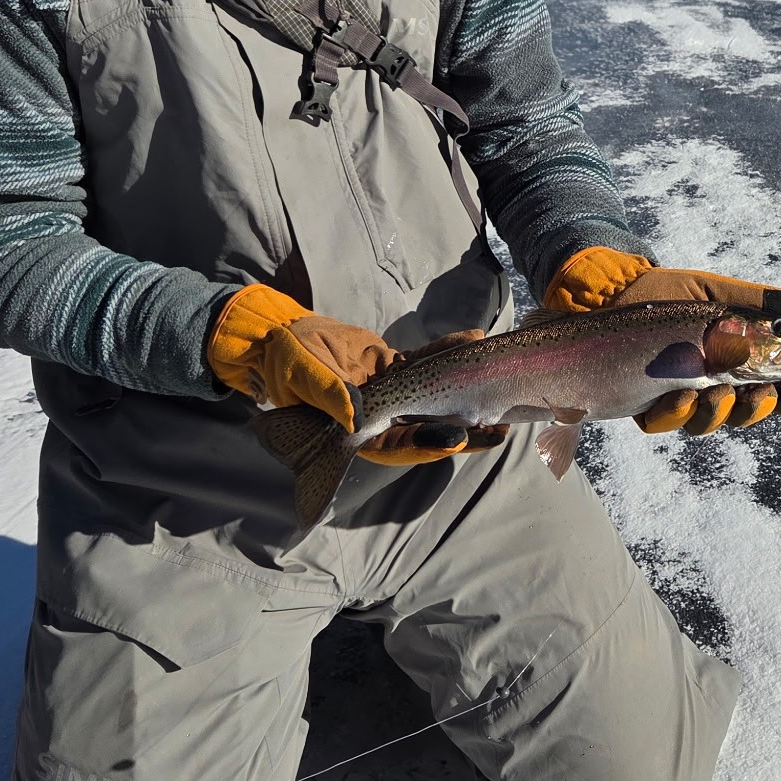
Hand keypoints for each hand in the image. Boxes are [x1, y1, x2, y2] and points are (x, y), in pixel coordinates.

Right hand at [210, 296, 508, 460]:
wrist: (278, 337)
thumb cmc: (283, 363)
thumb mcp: (302, 378)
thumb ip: (330, 395)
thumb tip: (359, 416)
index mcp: (358, 433)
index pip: (400, 443)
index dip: (429, 442)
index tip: (457, 438)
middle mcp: (381, 418)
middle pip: (428, 427)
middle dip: (464, 429)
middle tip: (499, 429)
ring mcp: (392, 392)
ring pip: (436, 397)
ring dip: (467, 393)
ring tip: (502, 391)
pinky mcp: (394, 367)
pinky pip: (426, 361)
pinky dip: (447, 352)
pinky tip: (472, 341)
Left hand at [540, 248, 780, 434]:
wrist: (610, 291)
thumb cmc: (664, 290)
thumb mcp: (711, 291)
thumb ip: (753, 302)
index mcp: (733, 355)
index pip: (771, 384)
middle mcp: (710, 380)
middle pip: (745, 412)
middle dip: (755, 408)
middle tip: (755, 393)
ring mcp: (678, 394)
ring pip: (709, 422)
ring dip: (718, 412)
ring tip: (714, 392)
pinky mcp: (645, 403)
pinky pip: (667, 422)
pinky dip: (678, 413)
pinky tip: (681, 396)